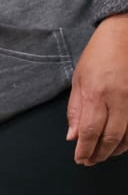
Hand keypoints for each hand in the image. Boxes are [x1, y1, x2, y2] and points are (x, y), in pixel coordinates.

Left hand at [66, 13, 127, 164]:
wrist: (124, 32)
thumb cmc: (100, 54)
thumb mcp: (79, 80)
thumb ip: (75, 110)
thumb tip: (72, 137)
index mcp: (97, 93)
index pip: (89, 131)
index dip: (85, 150)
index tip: (80, 159)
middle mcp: (118, 97)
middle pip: (110, 137)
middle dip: (99, 154)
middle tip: (91, 161)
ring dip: (116, 149)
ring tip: (105, 154)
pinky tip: (122, 143)